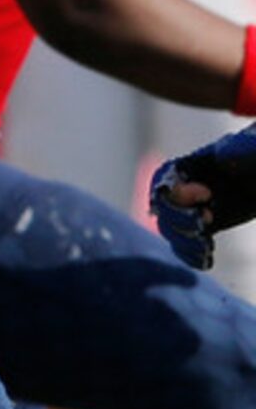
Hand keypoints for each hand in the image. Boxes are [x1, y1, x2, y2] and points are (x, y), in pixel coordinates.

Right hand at [150, 125, 255, 268]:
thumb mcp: (253, 148)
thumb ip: (241, 147)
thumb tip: (223, 153)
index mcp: (192, 164)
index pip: (164, 179)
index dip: (177, 191)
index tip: (207, 195)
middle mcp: (186, 187)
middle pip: (163, 208)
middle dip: (179, 219)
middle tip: (206, 221)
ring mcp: (194, 208)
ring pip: (171, 229)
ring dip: (184, 241)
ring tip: (207, 246)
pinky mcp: (206, 226)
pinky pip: (186, 245)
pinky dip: (192, 256)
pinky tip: (206, 261)